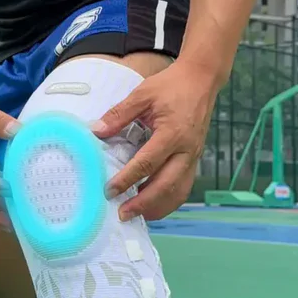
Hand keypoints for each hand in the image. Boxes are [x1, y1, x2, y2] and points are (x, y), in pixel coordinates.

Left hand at [92, 60, 219, 221]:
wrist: (201, 81)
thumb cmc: (171, 86)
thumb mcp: (142, 95)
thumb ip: (119, 114)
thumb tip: (96, 131)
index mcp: (172, 134)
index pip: (147, 164)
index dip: (127, 179)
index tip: (109, 191)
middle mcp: (185, 150)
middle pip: (165, 185)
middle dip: (143, 203)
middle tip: (122, 214)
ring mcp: (193, 157)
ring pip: (178, 191)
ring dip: (158, 207)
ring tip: (137, 216)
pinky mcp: (194, 160)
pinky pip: (184, 186)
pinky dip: (169, 200)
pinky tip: (153, 206)